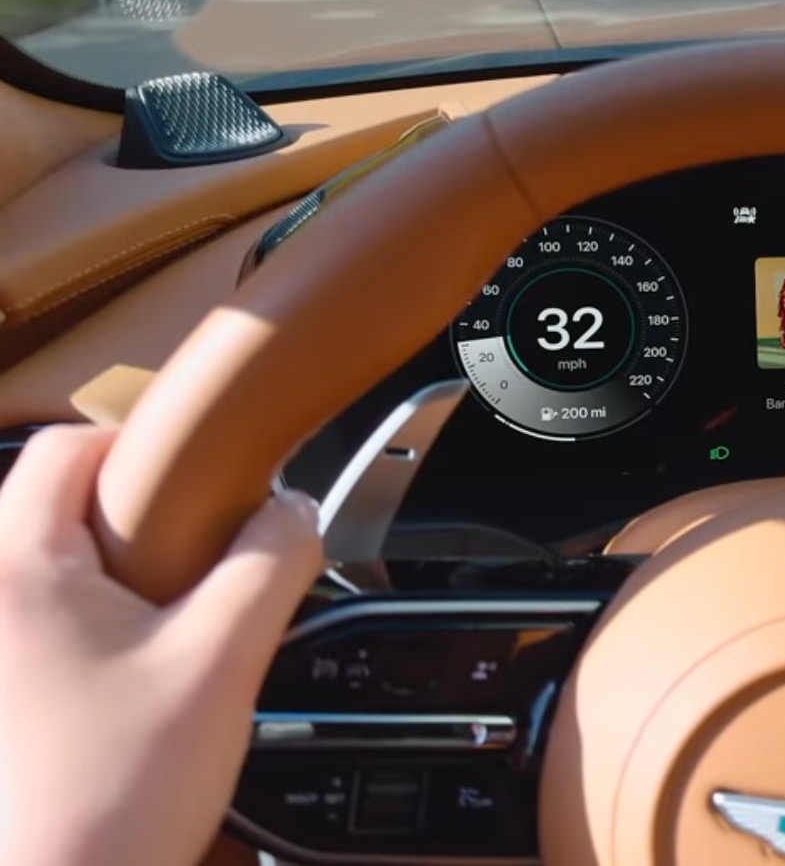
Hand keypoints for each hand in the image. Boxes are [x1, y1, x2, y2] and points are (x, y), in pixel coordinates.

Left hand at [0, 425, 320, 865]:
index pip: (71, 446)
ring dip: (111, 581)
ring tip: (163, 635)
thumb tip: (296, 511)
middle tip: (195, 570)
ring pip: (47, 569)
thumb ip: (270, 567)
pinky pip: (34, 626)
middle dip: (136, 523)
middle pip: (55, 504)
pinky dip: (83, 632)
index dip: (152, 450)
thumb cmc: (107, 798)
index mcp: (17, 567)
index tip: (210, 488)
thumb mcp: (221, 665)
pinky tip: (125, 684)